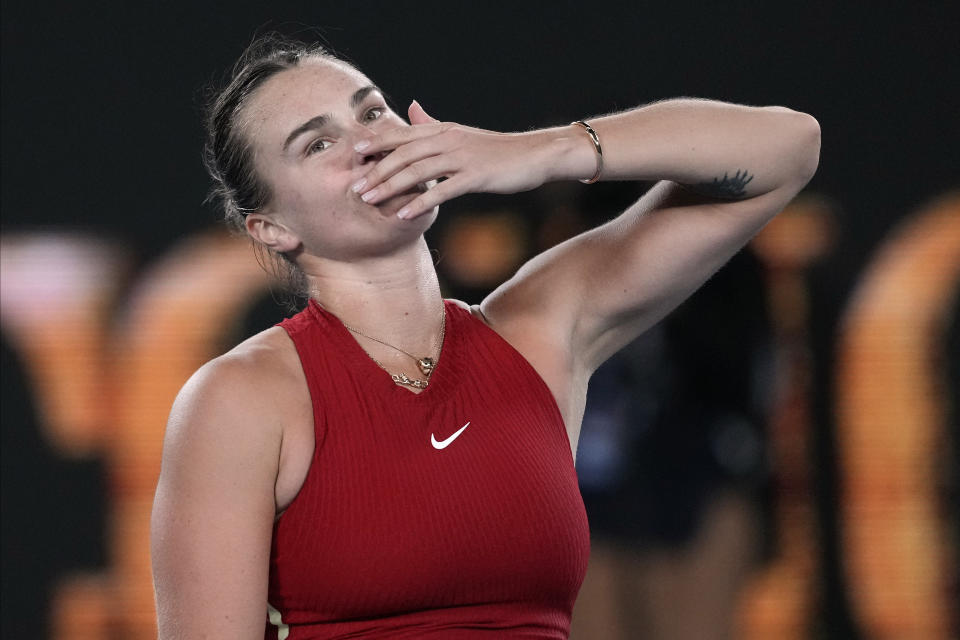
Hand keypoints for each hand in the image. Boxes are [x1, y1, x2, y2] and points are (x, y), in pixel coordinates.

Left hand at [351, 101, 552, 218]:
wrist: (534, 156)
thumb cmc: (497, 150)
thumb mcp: (462, 134)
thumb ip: (434, 125)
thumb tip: (413, 108)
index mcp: (443, 130)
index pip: (402, 135)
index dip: (377, 143)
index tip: (354, 155)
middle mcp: (448, 140)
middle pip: (403, 154)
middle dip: (376, 171)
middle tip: (355, 187)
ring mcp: (461, 158)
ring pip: (417, 172)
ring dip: (390, 187)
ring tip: (370, 201)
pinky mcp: (475, 176)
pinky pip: (442, 191)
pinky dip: (420, 203)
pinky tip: (403, 215)